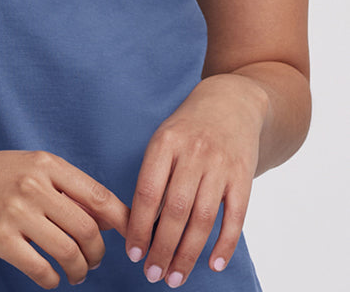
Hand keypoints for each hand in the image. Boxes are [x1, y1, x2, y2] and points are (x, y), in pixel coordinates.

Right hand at [0, 145, 129, 288]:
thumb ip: (63, 187)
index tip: (129, 238)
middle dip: (98, 253)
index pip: (98, 195)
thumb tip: (106, 217)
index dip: (121, 221)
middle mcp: (35, 184)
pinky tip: (50, 279)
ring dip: (79, 271)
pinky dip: (52, 280)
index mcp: (46, 164)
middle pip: (88, 228)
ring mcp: (17, 211)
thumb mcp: (28, 167)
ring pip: (68, 251)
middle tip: (92, 263)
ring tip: (75, 275)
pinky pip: (40, 268)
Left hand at [125, 73, 267, 286]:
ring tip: (176, 277)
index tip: (133, 254)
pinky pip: (235, 217)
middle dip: (162, 249)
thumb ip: (153, 176)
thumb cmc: (188, 128)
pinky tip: (213, 264)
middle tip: (153, 274)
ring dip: (188, 254)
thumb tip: (139, 227)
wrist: (232, 102)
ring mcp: (221, 165)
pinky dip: (224, 244)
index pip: (148, 193)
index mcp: (165, 143)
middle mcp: (193, 153)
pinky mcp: (243, 176)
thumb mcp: (164, 140)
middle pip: (176, 211)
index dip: (139, 227)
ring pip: (203, 219)